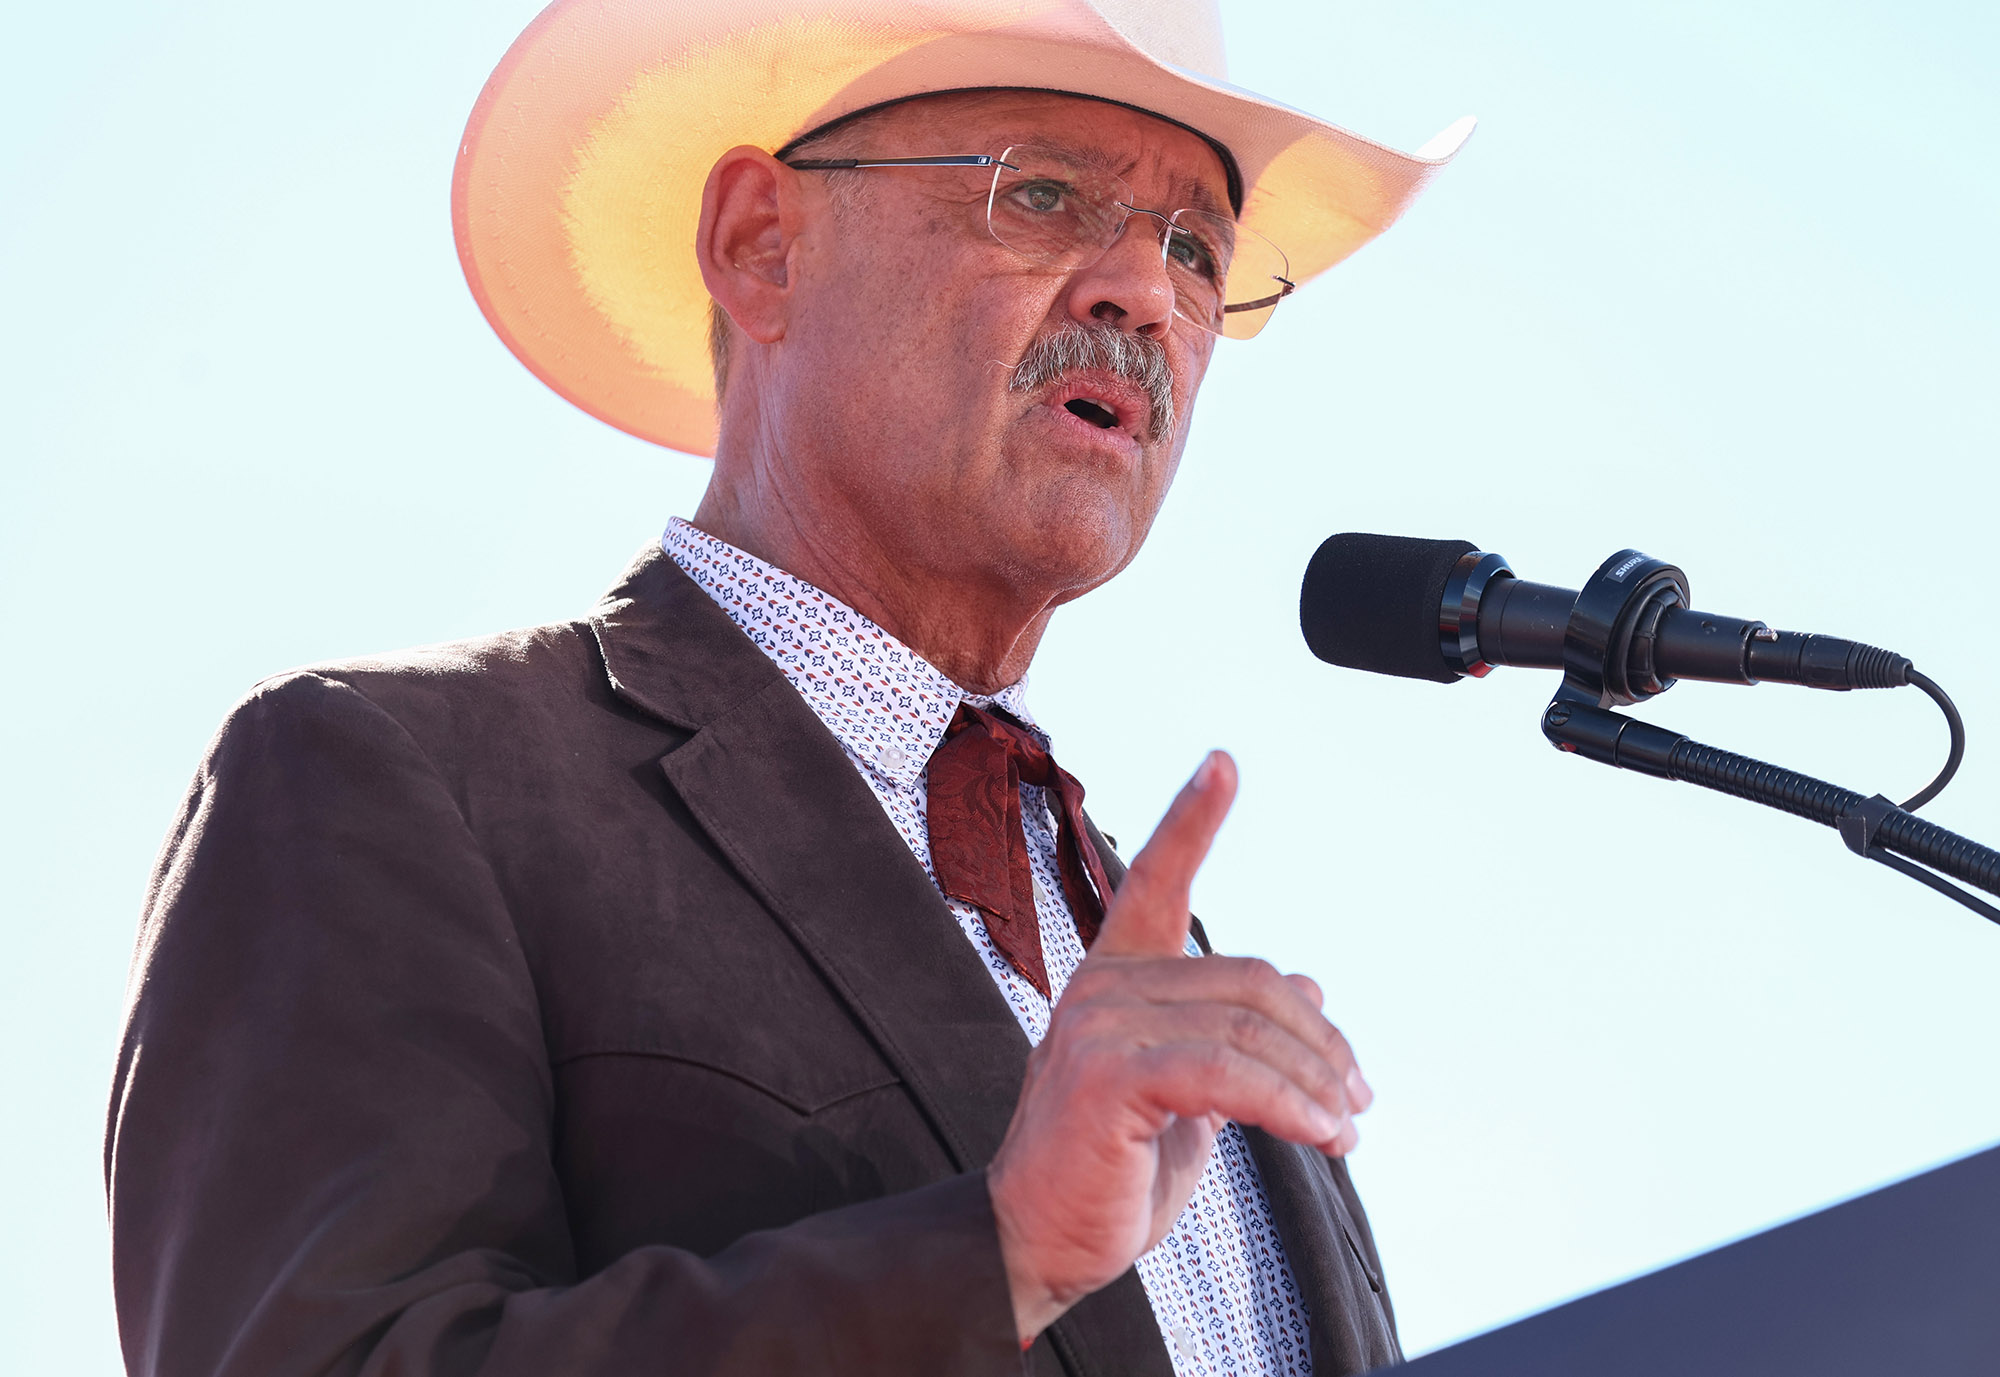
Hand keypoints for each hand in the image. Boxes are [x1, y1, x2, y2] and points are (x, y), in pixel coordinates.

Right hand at [984, 751, 1371, 1343]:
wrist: (1036, 1244)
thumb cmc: (1107, 1173)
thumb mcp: (1188, 1096)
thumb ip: (1232, 1035)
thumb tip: (1305, 984)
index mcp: (1115, 979)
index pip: (1157, 881)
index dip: (1192, 819)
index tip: (1224, 764)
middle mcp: (1102, 986)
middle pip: (1250, 980)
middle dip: (1320, 1044)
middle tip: (1357, 1099)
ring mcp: (1098, 1023)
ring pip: (1249, 1027)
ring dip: (1317, 1086)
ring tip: (1346, 1130)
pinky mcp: (1108, 1072)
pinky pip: (1228, 1074)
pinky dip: (1290, 1106)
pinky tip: (1320, 1135)